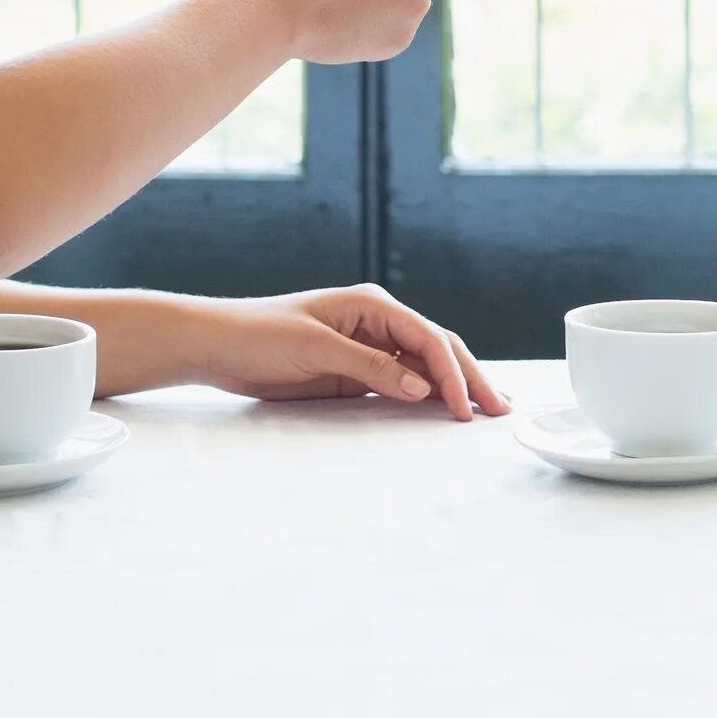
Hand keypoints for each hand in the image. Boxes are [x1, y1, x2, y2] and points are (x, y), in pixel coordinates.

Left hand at [183, 284, 507, 419]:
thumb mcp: (315, 349)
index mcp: (373, 305)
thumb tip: (420, 386)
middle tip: (499, 410)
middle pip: (437, 348)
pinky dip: (427, 397)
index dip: (453, 373)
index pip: (428, 338)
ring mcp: (369, 347)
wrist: (217, 344)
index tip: (465, 407)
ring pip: (425, 367)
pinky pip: (402, 383)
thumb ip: (370, 366)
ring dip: (454, 387)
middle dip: (469, 378)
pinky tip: (444, 411)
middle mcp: (378, 322)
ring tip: (486, 412)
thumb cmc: (259, 335)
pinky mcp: (356, 371)